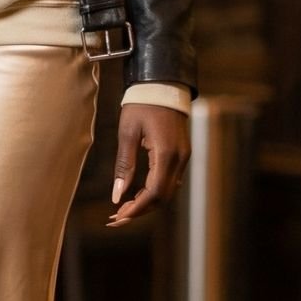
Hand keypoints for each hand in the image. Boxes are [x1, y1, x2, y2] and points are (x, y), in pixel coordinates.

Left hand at [108, 102, 190, 224]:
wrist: (163, 83)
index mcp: (166, 154)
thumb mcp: (127, 133)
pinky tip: (138, 193)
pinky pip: (170, 180)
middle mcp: (179, 159)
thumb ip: (123, 165)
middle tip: (117, 217)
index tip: (118, 217)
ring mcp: (183, 157)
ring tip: (124, 207)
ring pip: (168, 191)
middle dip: (141, 210)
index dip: (137, 209)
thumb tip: (117, 195)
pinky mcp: (182, 153)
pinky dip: (155, 191)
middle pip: (163, 197)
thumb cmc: (142, 104)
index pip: (154, 193)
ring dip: (147, 203)